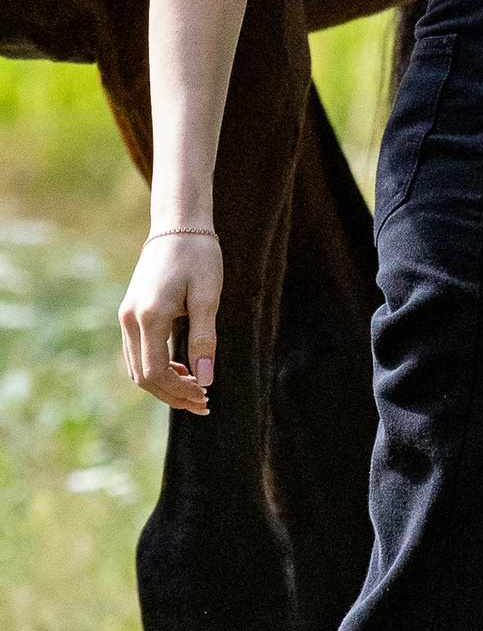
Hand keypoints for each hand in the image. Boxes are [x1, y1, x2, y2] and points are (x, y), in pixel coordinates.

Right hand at [121, 225, 221, 414]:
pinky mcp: (129, 314)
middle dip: (172, 395)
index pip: (156, 372)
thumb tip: (207, 379)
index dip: (180, 391)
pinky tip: (183, 371)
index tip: (206, 396)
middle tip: (205, 404)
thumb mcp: (208, 297)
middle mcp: (130, 320)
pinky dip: (157, 369)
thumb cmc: (199, 257)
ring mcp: (126, 317)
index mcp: (149, 316)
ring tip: (197, 391)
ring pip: (137, 368)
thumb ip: (205, 338)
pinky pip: (137, 354)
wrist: (177, 226)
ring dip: (164, 385)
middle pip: (143, 376)